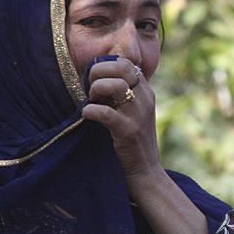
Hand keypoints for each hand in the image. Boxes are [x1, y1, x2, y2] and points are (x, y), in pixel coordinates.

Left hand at [82, 57, 161, 180]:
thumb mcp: (134, 111)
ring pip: (114, 85)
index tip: (95, 79)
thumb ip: (122, 93)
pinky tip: (87, 115)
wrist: (145, 170)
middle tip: (91, 89)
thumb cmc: (133, 140)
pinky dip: (90, 111)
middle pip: (122, 67)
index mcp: (146, 91)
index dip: (106, 66)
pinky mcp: (128, 131)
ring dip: (95, 89)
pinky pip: (105, 113)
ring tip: (91, 101)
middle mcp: (145, 98)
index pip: (126, 63)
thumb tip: (97, 76)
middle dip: (99, 72)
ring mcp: (138, 114)